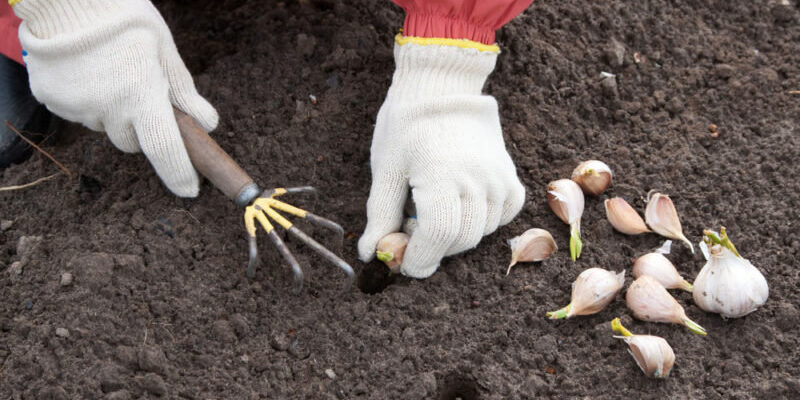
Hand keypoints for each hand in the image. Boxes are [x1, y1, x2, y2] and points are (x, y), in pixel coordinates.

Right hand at [14, 0, 217, 196]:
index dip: (180, 174)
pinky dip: (86, 100)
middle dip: (141, 128)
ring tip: (110, 72)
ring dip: (112, 111)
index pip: (166, 148)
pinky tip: (87, 71)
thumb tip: (207, 124)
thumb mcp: (165, 52)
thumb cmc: (126, 19)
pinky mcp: (52, 101)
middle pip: (132, 141)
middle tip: (139, 93)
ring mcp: (77, 107)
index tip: (190, 190)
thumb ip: (184, 92)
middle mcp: (109, 108)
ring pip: (104, 126)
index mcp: (142, 95)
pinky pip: (78, 113)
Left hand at [358, 39, 524, 278]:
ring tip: (432, 211)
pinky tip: (460, 206)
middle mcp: (477, 180)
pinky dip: (480, 222)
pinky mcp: (510, 177)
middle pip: (459, 240)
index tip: (404, 266)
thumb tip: (370, 254)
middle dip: (433, 248)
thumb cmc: (407, 125)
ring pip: (480, 232)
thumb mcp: (385, 169)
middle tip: (410, 233)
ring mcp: (499, 179)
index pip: (438, 236)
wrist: (442, 86)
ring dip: (454, 235)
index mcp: (442, 175)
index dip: (419, 258)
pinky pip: (501, 216)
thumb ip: (380, 215)